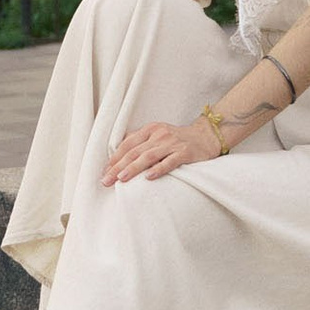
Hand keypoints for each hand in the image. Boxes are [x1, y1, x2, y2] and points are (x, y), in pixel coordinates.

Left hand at [104, 115, 221, 185]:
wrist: (206, 136)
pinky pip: (169, 162)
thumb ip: (140, 141)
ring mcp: (172, 143)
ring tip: (121, 178)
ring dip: (133, 168)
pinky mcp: (185, 153)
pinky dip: (158, 169)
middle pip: (134, 151)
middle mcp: (159, 135)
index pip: (127, 144)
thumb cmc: (178, 139)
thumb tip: (118, 152)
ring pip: (148, 156)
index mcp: (150, 129)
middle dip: (118, 166)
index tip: (104, 171)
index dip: (114, 157)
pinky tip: (148, 177)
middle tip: (106, 180)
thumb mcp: (157, 134)